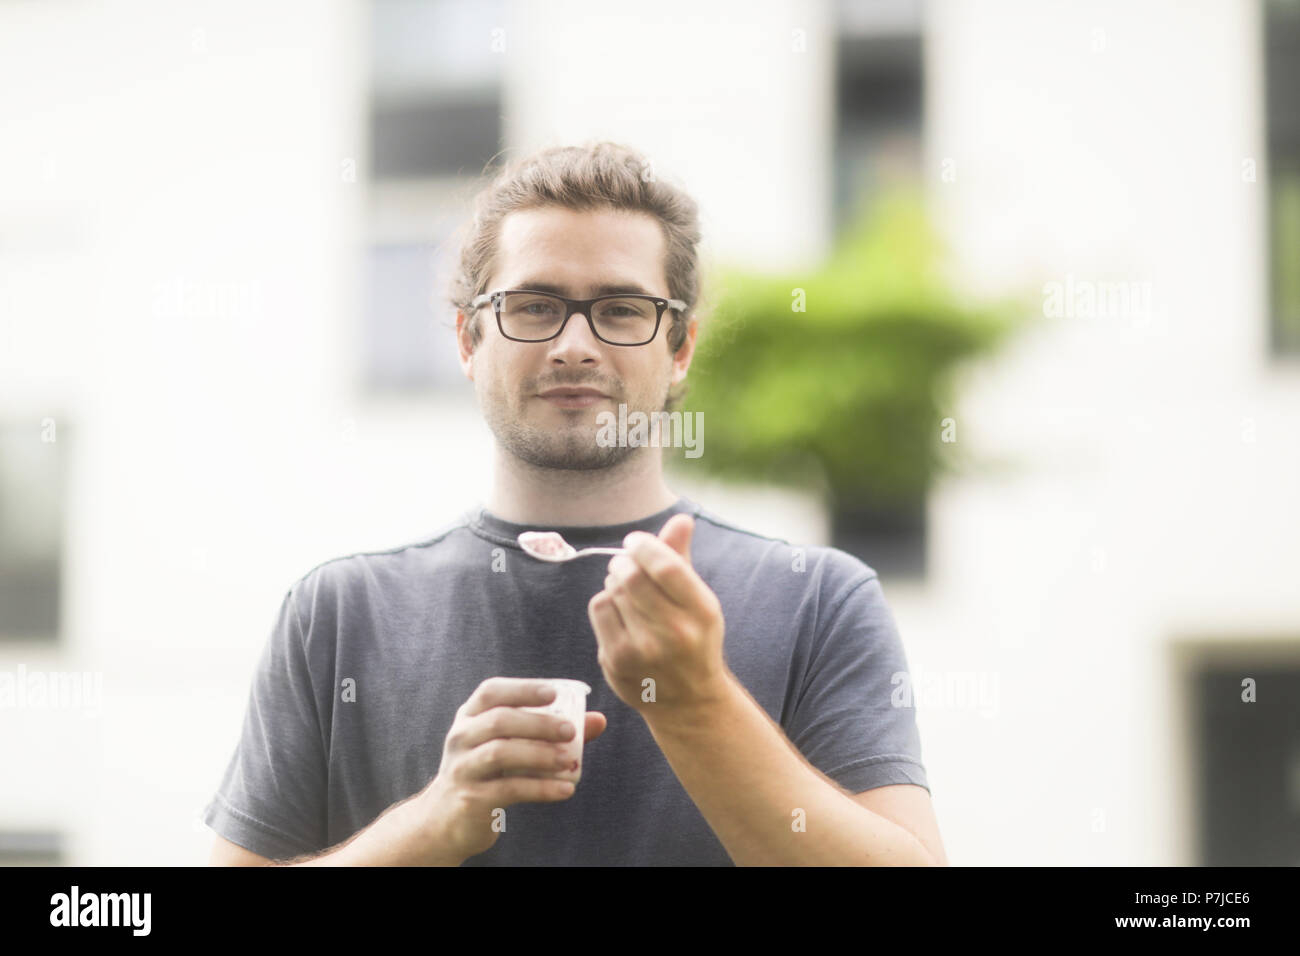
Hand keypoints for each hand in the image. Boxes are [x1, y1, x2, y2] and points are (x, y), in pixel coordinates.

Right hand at [416, 677, 606, 863]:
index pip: (491, 692)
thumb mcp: (511, 746)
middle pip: (499, 721)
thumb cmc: (488, 773)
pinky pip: (508, 789)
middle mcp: (461, 738)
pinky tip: (566, 789)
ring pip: (500, 753)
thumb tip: (599, 720)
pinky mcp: (471, 799)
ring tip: (570, 761)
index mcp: (469, 717)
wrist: (446, 819)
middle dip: (538, 723)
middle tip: (571, 730)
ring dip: (540, 754)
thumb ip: (553, 732)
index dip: (523, 689)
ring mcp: (462, 769)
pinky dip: (541, 788)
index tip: (554, 692)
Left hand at [588, 514, 730, 720]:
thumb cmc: (693, 639)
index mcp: (702, 612)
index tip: (636, 542)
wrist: (687, 700)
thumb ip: (683, 559)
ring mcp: (643, 650)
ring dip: (614, 581)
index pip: (665, 566)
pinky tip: (619, 612)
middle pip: (632, 577)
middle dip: (624, 562)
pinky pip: (599, 610)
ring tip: (626, 589)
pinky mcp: (617, 661)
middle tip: (625, 563)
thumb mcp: (698, 600)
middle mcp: (674, 633)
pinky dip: (605, 602)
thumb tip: (681, 518)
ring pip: (612, 591)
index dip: (644, 546)